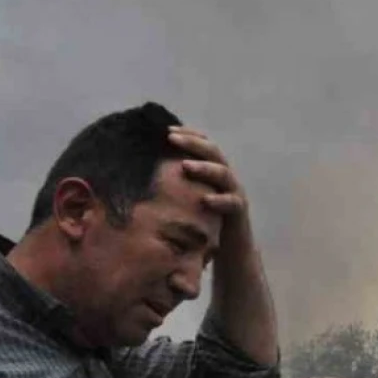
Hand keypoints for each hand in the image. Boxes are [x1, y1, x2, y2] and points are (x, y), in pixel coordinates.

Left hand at [168, 126, 254, 265]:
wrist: (229, 249)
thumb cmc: (201, 220)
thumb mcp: (186, 197)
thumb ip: (174, 183)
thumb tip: (138, 170)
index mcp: (212, 170)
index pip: (203, 143)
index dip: (188, 133)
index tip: (165, 129)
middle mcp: (225, 177)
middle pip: (213, 152)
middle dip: (192, 143)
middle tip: (171, 138)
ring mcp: (234, 193)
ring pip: (224, 173)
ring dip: (205, 167)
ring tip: (185, 166)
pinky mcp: (239, 212)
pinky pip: (232, 202)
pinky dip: (220, 200)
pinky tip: (205, 200)